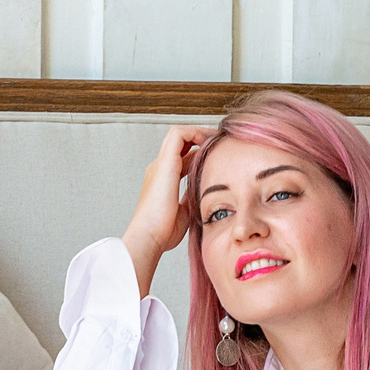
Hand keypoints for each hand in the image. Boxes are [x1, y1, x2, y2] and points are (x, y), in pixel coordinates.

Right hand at [124, 125, 214, 294]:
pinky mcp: (165, 163)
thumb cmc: (163, 232)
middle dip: (200, 139)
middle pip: (180, 143)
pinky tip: (210, 140)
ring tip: (217, 138)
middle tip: (221, 143)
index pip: (183, 159)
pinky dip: (195, 132)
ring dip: (199, 132)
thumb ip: (192, 200)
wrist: (149, 236)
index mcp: (163, 180)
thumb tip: (205, 194)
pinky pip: (178, 134)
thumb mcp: (184, 212)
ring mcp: (160, 164)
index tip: (219, 156)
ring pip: (178, 134)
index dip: (200, 153)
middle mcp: (160, 169)